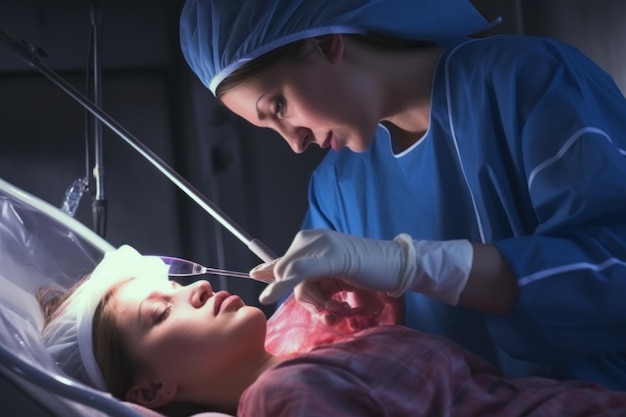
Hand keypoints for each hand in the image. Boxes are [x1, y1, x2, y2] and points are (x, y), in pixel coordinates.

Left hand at [250, 229, 472, 309]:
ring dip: (315, 300)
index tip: (255, 274)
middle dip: (305, 296)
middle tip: (331, 307)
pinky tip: (270, 295)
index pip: (285, 260)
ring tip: (340, 305)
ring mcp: (321, 245)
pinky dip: (284, 284)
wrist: (397, 267)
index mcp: (313, 240)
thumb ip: (310, 276)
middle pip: (288, 272)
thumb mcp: (333, 275)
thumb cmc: (369, 274)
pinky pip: (299, 273)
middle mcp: (313, 238)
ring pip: (294, 278)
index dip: (271, 270)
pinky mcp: (329, 257)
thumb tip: (280, 279)